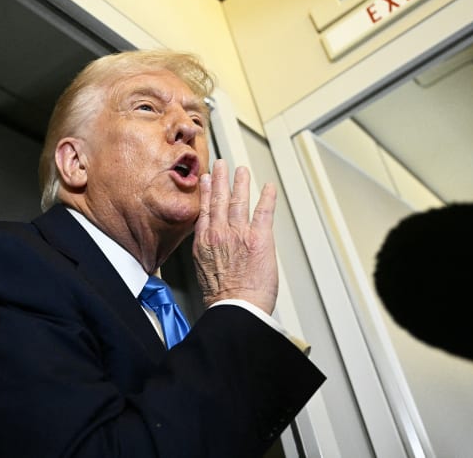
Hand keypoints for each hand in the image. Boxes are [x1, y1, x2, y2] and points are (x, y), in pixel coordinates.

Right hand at [193, 158, 278, 313]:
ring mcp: (239, 233)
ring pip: (239, 200)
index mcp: (204, 242)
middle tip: (220, 166)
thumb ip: (208, 253)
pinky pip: (263, 211)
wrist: (235, 306)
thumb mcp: (204, 270)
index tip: (205, 180)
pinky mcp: (259, 238)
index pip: (205, 211)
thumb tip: (212, 249)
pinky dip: (267, 197)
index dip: (205, 193)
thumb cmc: (222, 296)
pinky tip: (268, 187)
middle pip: (219, 200)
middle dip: (220, 180)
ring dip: (240, 183)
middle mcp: (220, 234)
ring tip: (241, 171)